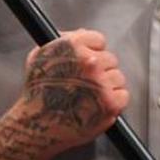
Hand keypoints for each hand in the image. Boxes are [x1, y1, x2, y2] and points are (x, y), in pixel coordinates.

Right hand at [10, 29, 128, 159]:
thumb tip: (83, 33)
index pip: (99, 40)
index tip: (88, 62)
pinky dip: (114, 102)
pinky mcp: (110, 103)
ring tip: (88, 96)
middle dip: (100, 70)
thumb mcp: (40, 57)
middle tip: (85, 83)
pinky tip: (97, 105)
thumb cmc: (36, 94)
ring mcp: (101, 83)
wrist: (35, 125)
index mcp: (73, 46)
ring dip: (107, 86)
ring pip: (118, 77)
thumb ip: (63, 40)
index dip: (93, 51)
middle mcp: (89, 62)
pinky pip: (123, 95)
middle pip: (110, 59)